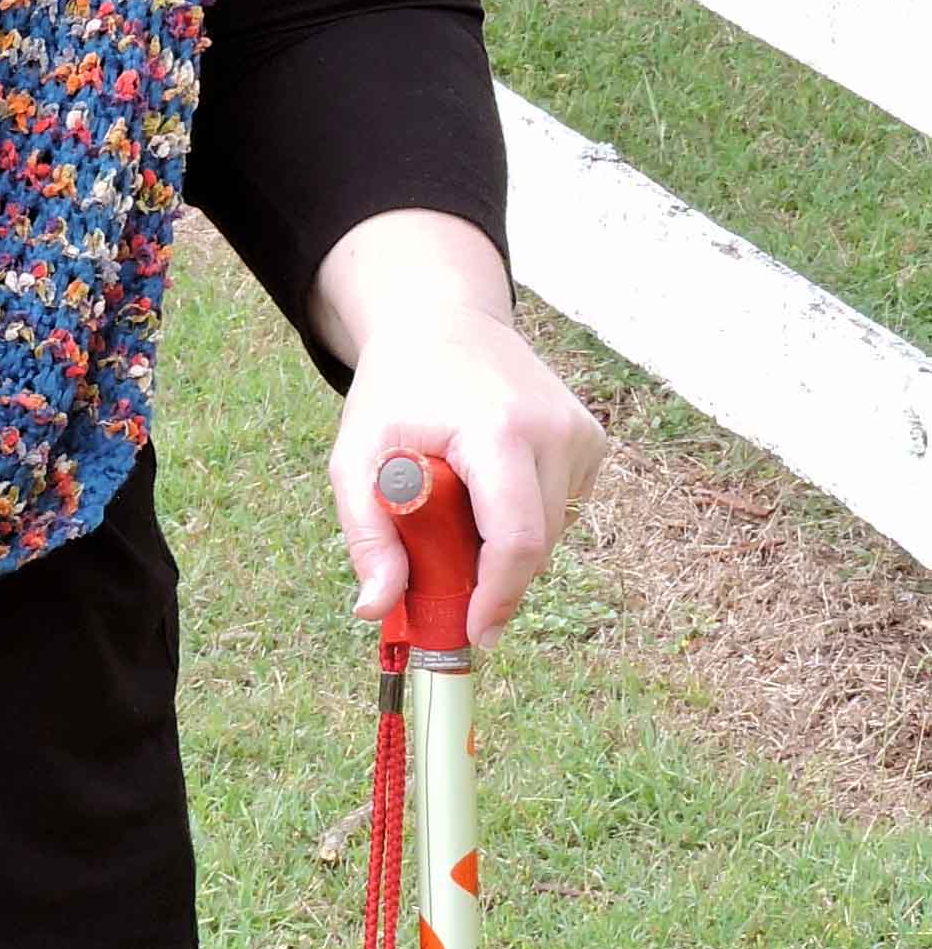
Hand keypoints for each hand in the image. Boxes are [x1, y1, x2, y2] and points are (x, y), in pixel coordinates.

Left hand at [329, 304, 606, 649]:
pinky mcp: (591, 438)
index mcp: (499, 430)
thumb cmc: (396, 387)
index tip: (474, 631)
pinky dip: (526, 512)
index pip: (516, 538)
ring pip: (553, 531)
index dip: (499, 597)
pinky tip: (490, 479)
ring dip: (506, 541)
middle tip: (443, 564)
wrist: (440, 318)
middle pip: (535, 544)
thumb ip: (364, 531)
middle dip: (492, 572)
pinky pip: (563, 507)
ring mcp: (580, 432)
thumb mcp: (357, 452)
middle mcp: (554, 429)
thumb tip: (375, 609)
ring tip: (458, 501)